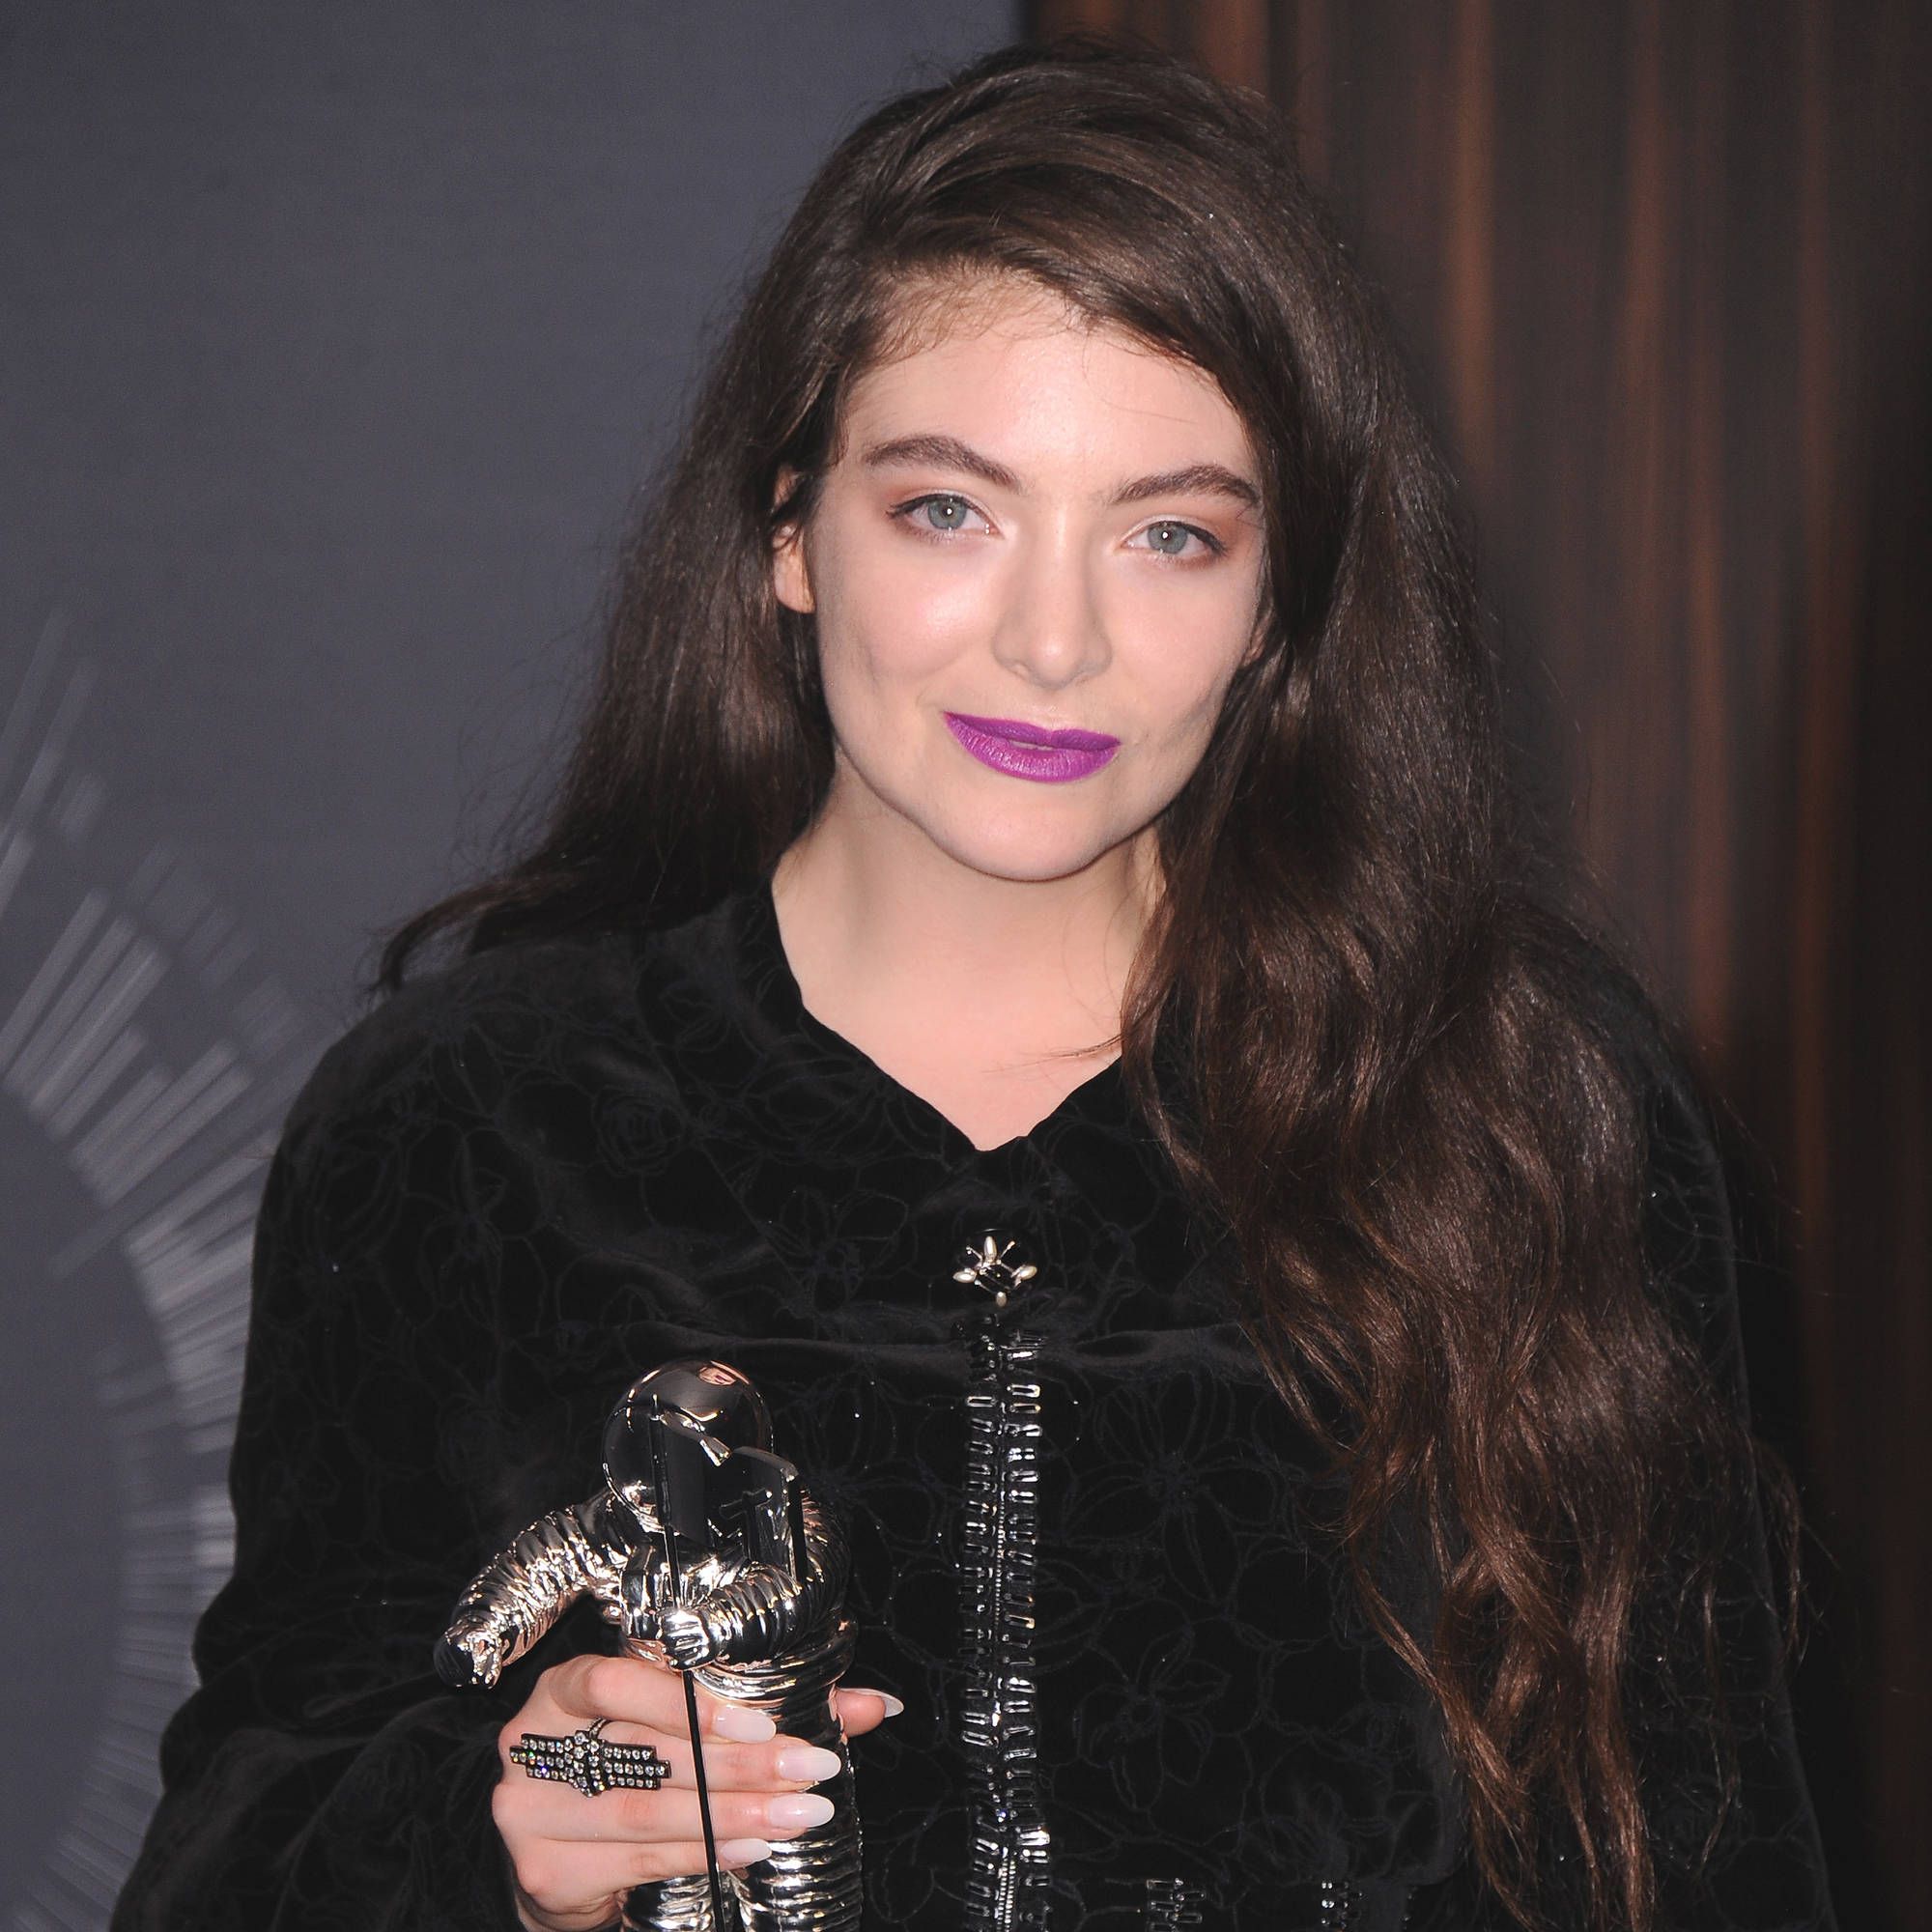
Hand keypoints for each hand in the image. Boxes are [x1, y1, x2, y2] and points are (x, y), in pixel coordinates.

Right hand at [495, 1650, 897, 1931]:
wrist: (559, 1850)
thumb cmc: (628, 1762)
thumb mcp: (676, 1719)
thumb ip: (767, 1707)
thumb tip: (872, 1705)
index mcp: (564, 1686)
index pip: (617, 1679)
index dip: (690, 1701)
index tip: (764, 1722)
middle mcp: (535, 1742)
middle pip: (649, 1753)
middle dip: (741, 1766)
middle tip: (810, 1774)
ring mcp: (532, 1811)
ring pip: (648, 1810)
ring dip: (733, 1814)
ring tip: (795, 1815)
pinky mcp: (547, 1871)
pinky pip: (640, 1860)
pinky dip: (704, 1853)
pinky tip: (750, 1847)